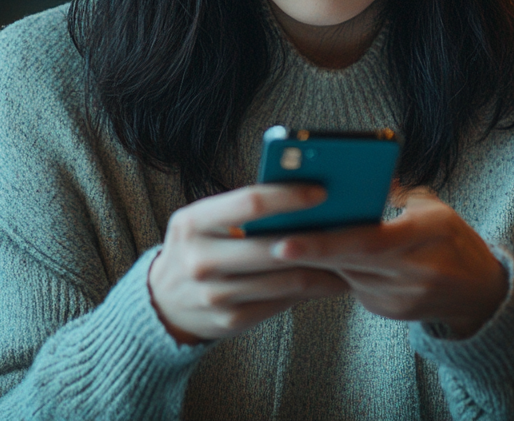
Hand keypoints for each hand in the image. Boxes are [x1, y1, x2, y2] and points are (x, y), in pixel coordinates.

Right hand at [148, 184, 349, 344]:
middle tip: (350, 227)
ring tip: (350, 255)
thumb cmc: (199, 247)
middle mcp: (198, 259)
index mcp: (192, 222)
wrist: (163, 301)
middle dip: (315, 237)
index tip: (323, 192)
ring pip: (284, 279)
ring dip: (323, 268)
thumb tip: (306, 196)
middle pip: (272, 245)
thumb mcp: (205, 221)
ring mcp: (213, 294)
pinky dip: (310, 290)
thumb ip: (244, 210)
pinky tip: (329, 280)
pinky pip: (281, 302)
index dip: (289, 196)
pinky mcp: (229, 320)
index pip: (249, 203)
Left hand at [269, 188, 507, 338]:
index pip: (369, 240)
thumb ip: (395, 195)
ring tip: (285, 243)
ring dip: (318, 261)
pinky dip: (337, 273)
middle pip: (352, 261)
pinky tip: (317, 260)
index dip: (327, 241)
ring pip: (348, 276)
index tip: (287, 240)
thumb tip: (354, 178)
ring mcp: (405, 297)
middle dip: (309, 252)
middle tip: (270, 244)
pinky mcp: (393, 312)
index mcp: (431, 233)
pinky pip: (355, 289)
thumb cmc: (452, 238)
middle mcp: (419, 270)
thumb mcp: (433, 208)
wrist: (480, 292)